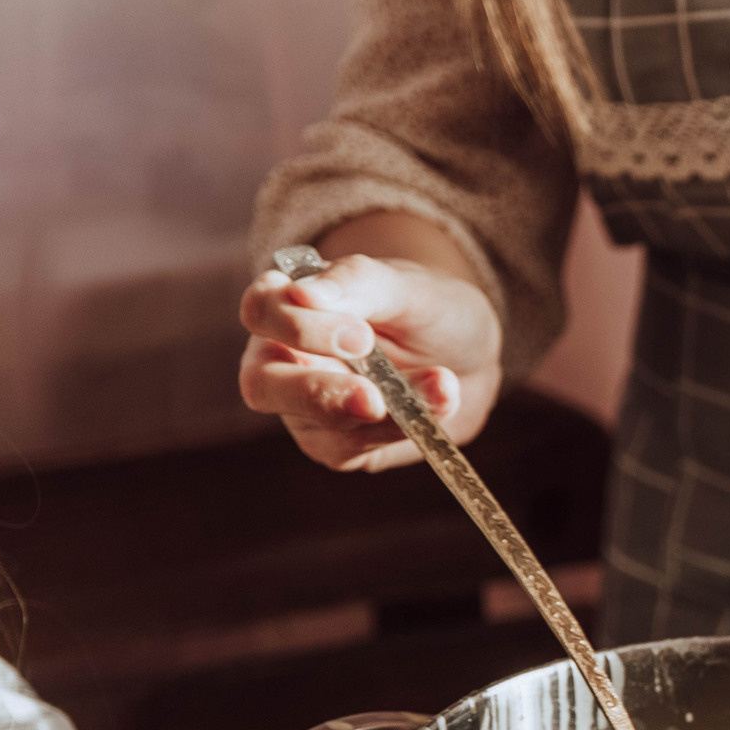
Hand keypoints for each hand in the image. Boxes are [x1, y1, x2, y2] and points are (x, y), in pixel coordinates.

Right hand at [239, 250, 502, 470]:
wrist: (468, 357)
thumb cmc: (425, 310)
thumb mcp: (407, 287)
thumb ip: (357, 282)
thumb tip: (302, 292)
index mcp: (286, 305)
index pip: (261, 312)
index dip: (301, 327)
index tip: (362, 336)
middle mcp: (282, 360)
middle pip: (261, 385)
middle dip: (318, 393)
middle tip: (374, 399)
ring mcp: (304, 409)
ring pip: (318, 425)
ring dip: (386, 413)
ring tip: (443, 386)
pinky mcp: (336, 444)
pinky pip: (355, 447)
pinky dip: (401, 428)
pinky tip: (440, 402)